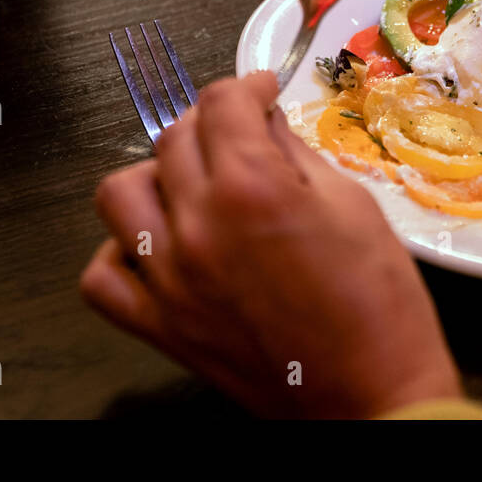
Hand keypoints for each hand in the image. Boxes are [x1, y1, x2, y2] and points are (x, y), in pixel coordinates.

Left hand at [81, 71, 461, 417]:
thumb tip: (267, 122)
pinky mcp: (161, 326)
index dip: (245, 86)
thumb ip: (299, 155)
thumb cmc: (378, 306)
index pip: (222, 102)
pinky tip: (156, 246)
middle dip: (210, 123)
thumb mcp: (355, 206)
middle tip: (241, 134)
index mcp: (252, 188)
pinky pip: (103, 278)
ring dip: (155, 176)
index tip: (260, 92)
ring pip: (120, 194)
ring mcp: (171, 279)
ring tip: (192, 184)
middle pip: (174, 138)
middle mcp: (199, 226)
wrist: (372, 395)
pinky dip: (120, 252)